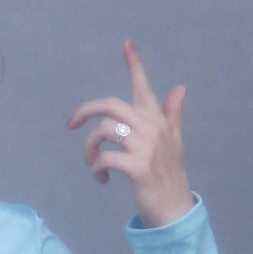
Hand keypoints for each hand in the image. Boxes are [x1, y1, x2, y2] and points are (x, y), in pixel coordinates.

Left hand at [70, 44, 191, 224]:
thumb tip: (181, 88)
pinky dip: (96, 168)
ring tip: (92, 162)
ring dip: (90, 148)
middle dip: (85, 111)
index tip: (126, 43)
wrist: (175, 210)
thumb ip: (172, 114)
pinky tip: (100, 178)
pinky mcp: (138, 167)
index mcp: (158, 121)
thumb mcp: (173, 142)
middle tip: (71, 124)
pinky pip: (105, 158)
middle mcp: (153, 129)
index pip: (144, 88)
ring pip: (104, 131)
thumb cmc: (170, 176)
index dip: (135, 65)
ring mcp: (146, 147)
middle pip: (111, 105)